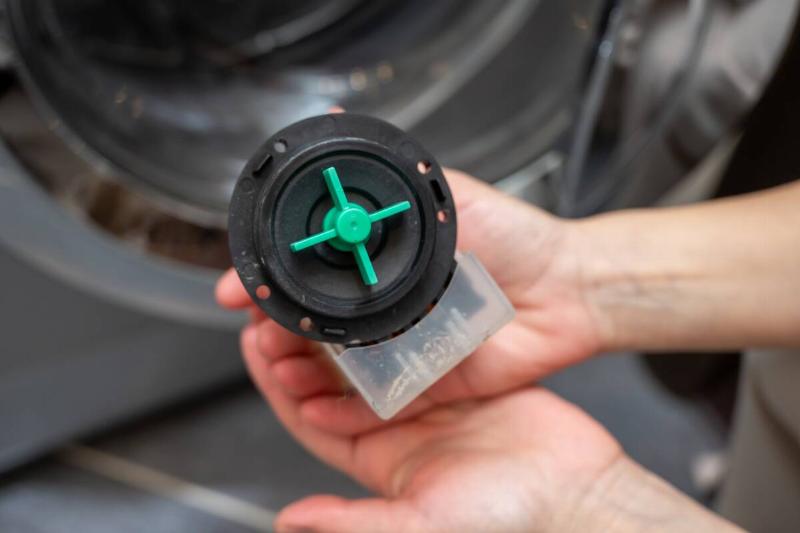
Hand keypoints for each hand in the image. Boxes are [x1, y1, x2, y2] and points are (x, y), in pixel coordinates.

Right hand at [217, 169, 604, 432]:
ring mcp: (401, 348)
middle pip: (312, 329)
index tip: (239, 291)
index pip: (311, 278)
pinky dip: (342, 411)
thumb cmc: (513, 239)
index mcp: (380, 265)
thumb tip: (336, 123)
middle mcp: (384, 308)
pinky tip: (314, 410)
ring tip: (275, 367)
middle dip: (274, 335)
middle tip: (256, 335)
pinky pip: (377, 401)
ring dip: (296, 373)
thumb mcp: (444, 194)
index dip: (272, 285)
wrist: (566, 290)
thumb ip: (390, 172)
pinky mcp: (424, 383)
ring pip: (335, 368)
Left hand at [239, 318, 622, 532]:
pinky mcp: (459, 374)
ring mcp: (427, 397)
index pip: (307, 415)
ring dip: (341, 325)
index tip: (257, 343)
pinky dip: (394, 316)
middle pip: (331, 378)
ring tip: (318, 291)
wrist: (576, 494)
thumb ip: (358, 524)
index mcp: (376, 458)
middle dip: (300, 342)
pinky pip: (415, 339)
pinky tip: (383, 294)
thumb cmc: (507, 518)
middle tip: (279, 305)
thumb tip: (293, 523)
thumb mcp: (423, 522)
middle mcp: (395, 426)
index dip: (277, 381)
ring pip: (368, 353)